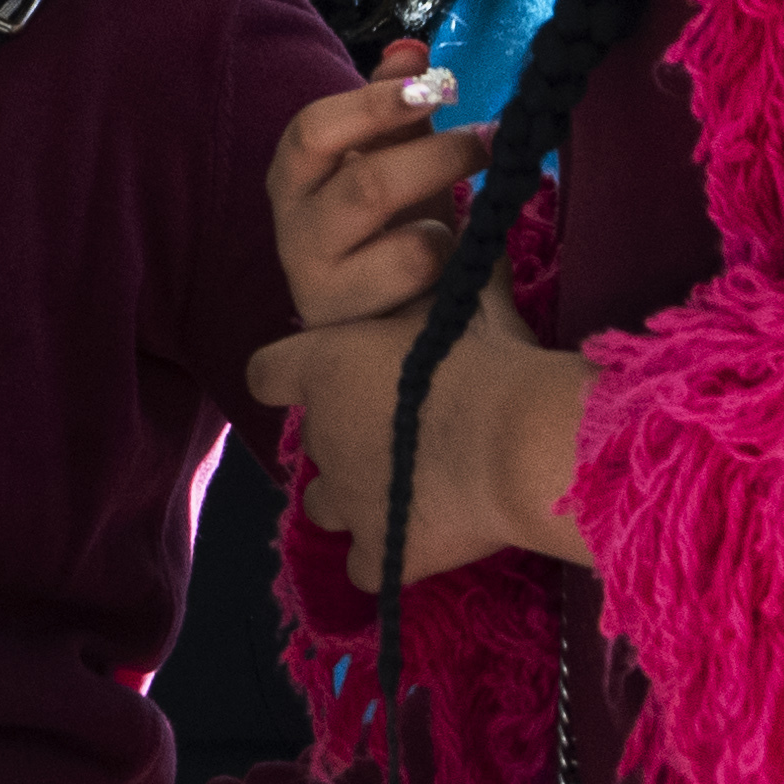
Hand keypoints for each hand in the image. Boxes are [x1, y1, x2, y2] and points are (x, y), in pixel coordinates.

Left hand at [246, 275, 589, 590]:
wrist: (516, 441)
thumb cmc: (490, 359)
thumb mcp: (473, 298)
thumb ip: (459, 265)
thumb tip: (472, 215)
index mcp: (322, 366)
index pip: (266, 371)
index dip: (290, 375)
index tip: (319, 375)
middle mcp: (320, 434)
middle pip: (312, 440)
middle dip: (347, 437)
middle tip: (403, 428)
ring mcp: (346, 498)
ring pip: (324, 505)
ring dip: (356, 497)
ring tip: (408, 489)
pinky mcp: (381, 552)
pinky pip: (364, 567)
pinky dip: (385, 558)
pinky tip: (417, 545)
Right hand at [268, 38, 494, 331]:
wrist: (387, 318)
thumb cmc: (388, 229)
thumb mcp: (393, 159)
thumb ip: (398, 105)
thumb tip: (411, 46)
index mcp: (295, 175)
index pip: (313, 130)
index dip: (376, 105)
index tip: (439, 87)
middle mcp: (292, 227)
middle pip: (363, 182)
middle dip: (440, 155)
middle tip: (494, 138)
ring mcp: (316, 281)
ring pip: (398, 240)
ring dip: (445, 205)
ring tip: (474, 207)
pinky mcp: (349, 321)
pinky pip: (415, 271)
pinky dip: (447, 254)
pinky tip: (453, 263)